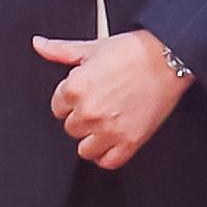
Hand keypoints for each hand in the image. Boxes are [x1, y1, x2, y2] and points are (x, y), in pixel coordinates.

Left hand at [34, 29, 188, 170]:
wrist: (167, 59)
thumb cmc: (133, 52)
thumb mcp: (91, 48)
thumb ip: (60, 50)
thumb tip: (39, 45)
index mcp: (75, 89)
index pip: (57, 108)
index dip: (71, 101)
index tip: (84, 96)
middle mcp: (89, 112)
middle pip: (71, 129)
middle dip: (82, 118)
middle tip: (99, 106)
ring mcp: (109, 129)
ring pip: (85, 149)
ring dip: (92, 139)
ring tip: (106, 124)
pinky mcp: (129, 142)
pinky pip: (108, 162)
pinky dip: (108, 155)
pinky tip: (113, 141)